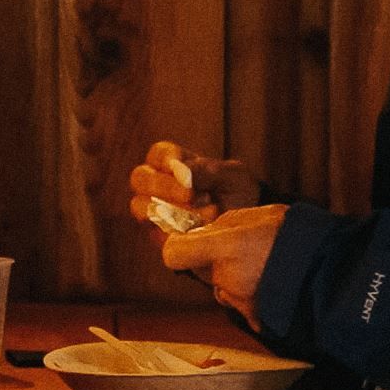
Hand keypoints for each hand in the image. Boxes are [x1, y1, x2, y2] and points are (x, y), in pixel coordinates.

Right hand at [125, 142, 260, 230]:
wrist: (249, 223)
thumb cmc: (236, 192)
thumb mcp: (229, 176)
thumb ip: (205, 171)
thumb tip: (181, 173)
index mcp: (173, 163)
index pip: (158, 154)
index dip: (166, 159)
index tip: (182, 167)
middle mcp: (157, 185)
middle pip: (140, 178)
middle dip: (163, 186)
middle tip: (190, 195)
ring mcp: (154, 211)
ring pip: (141, 206)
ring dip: (168, 209)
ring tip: (201, 214)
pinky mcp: (159, 235)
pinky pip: (155, 232)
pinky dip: (176, 230)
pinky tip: (200, 229)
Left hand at [162, 204, 288, 323]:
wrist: (335, 273)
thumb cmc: (299, 237)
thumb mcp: (260, 214)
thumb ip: (225, 224)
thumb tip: (205, 231)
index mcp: (224, 248)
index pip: (174, 253)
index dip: (178, 248)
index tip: (188, 242)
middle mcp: (225, 278)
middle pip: (203, 270)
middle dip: (215, 261)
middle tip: (246, 251)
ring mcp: (239, 301)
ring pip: (223, 288)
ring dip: (235, 279)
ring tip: (268, 267)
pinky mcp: (254, 318)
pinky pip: (243, 305)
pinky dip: (253, 297)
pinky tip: (273, 285)